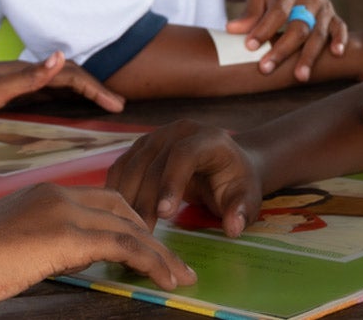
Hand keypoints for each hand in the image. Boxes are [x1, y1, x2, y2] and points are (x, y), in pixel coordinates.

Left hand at [0, 52, 124, 120]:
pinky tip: (59, 109)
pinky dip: (60, 100)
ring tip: (98, 105)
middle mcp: (23, 74)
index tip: (117, 106)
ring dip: (80, 94)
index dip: (96, 90)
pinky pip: (42, 95)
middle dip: (95, 90)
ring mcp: (14, 84)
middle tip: (117, 106)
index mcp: (25, 71)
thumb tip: (61, 55)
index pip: (71, 76)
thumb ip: (29, 76)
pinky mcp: (3, 96)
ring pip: (56, 86)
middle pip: (68, 78)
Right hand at [0, 183, 194, 310]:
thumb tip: (44, 258)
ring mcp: (66, 213)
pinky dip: (152, 263)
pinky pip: (126, 248)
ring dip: (161, 255)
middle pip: (123, 210)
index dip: (128, 221)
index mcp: (44, 192)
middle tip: (172, 261)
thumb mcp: (4, 243)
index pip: (101, 200)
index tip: (145, 244)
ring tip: (181, 276)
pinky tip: (166, 279)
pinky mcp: (69, 237)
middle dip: (152, 235)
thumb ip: (33, 243)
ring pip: (131, 229)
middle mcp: (60, 194)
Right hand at [105, 119, 263, 236]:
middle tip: (142, 232)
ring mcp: (156, 136)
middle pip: (153, 163)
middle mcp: (178, 131)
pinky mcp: (141, 147)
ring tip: (127, 229)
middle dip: (146, 199)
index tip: (165, 214)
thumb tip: (233, 227)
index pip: (184, 155)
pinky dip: (115, 190)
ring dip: (126, 198)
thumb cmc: (236, 183)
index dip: (172, 182)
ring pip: (132, 165)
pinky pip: (121, 167)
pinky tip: (115, 214)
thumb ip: (241, 211)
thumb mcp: (247, 197)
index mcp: (208, 138)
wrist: (225, 166)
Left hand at [225, 0, 347, 80]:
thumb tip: (232, 30)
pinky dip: (340, 39)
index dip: (264, 30)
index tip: (249, 46)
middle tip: (265, 69)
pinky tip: (337, 54)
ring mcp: (323, 5)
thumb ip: (249, 12)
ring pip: (318, 32)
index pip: (277, 12)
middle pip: (299, 26)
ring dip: (309, 55)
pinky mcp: (332, 13)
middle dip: (282, 50)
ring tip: (300, 76)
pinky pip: (339, 27)